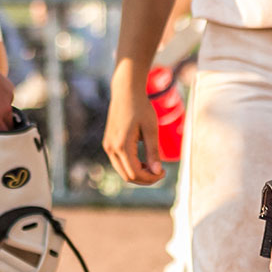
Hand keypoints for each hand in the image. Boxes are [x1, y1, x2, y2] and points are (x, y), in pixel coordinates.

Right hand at [102, 66, 164, 184]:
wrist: (125, 92)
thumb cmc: (141, 108)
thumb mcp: (151, 129)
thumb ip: (153, 152)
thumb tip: (157, 172)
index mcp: (121, 145)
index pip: (135, 173)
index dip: (151, 178)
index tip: (164, 172)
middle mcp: (110, 148)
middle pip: (127, 176)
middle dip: (145, 179)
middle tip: (160, 171)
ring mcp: (107, 146)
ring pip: (122, 171)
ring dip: (138, 173)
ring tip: (153, 166)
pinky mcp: (108, 143)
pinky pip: (119, 163)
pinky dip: (131, 167)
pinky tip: (143, 161)